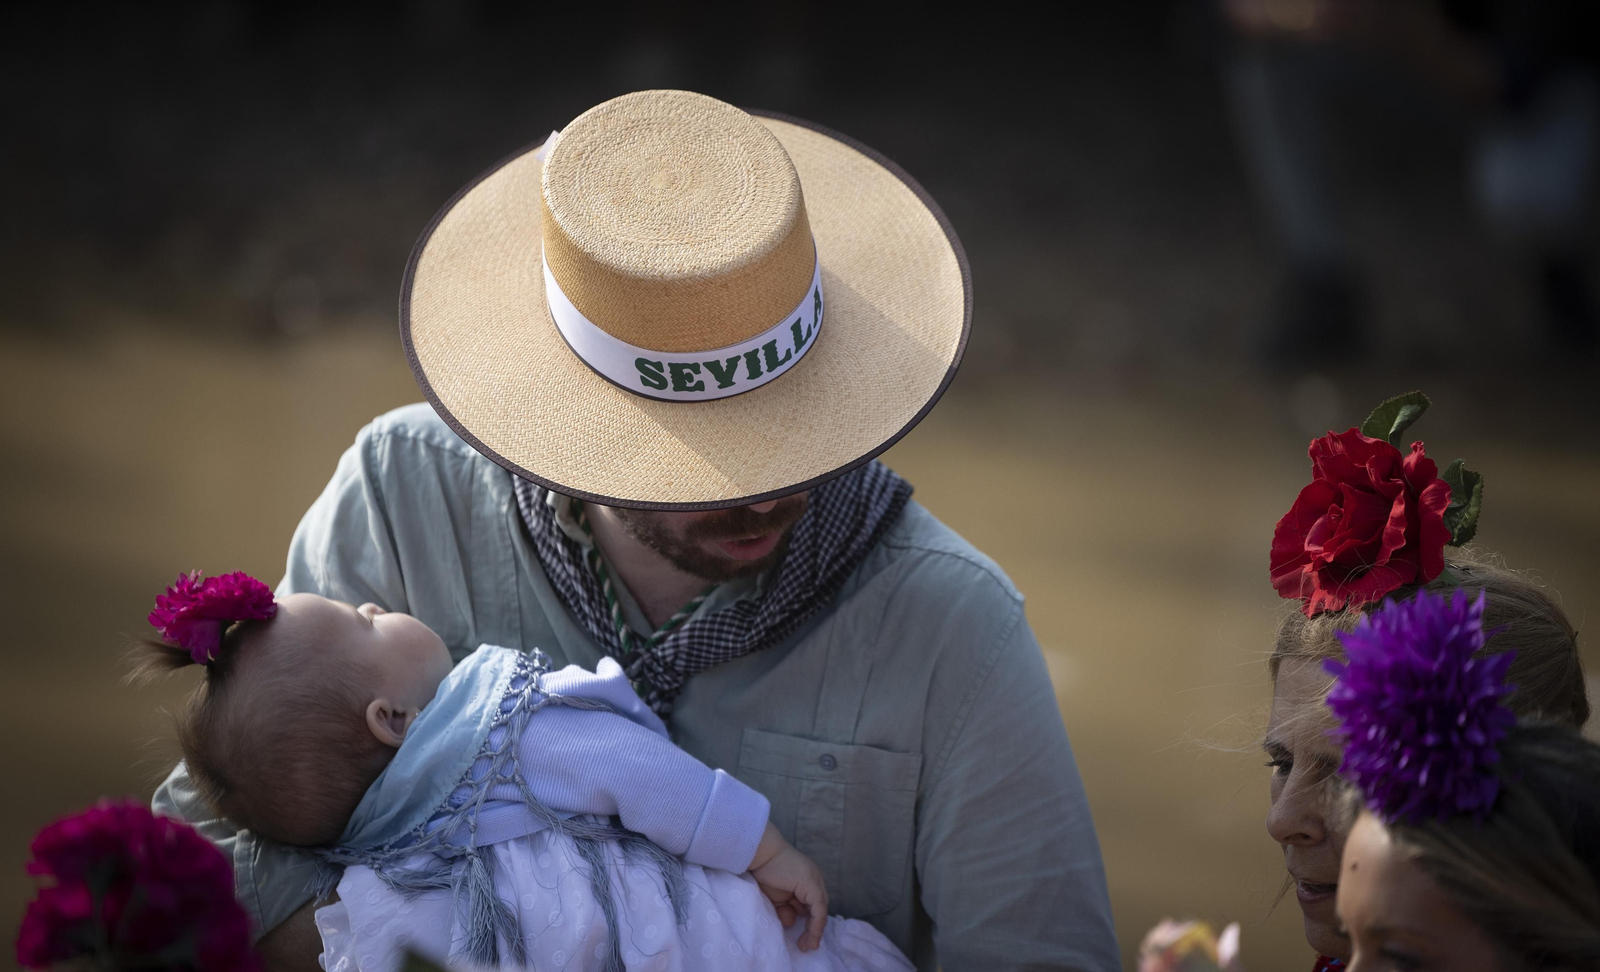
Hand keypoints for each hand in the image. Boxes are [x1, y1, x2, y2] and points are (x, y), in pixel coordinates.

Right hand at [747, 822, 827, 951]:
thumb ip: (784, 909)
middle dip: (812, 930)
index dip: (809, 924)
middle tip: (806, 946)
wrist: (760, 854)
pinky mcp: (812, 884)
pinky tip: (812, 935)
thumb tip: (790, 922)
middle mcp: (813, 881)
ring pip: (820, 911)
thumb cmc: (763, 871)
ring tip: (807, 945)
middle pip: (817, 910)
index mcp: (804, 882)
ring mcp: (814, 881)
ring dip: (814, 930)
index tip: (803, 940)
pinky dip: (816, 924)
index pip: (812, 906)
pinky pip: (818, 909)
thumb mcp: (775, 897)